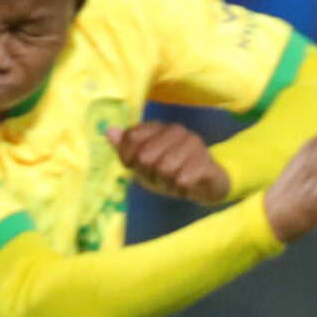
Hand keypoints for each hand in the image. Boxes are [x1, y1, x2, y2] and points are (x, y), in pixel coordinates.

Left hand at [104, 120, 231, 203]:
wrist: (206, 183)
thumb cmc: (169, 172)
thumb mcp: (142, 163)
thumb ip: (125, 148)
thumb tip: (109, 132)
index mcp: (157, 127)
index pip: (131, 138)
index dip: (128, 159)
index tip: (136, 168)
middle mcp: (175, 130)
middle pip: (146, 156)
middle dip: (149, 174)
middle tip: (158, 178)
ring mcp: (193, 143)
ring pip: (165, 168)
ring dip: (165, 183)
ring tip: (172, 182)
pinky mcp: (206, 161)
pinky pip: (183, 179)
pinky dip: (180, 189)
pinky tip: (185, 187)